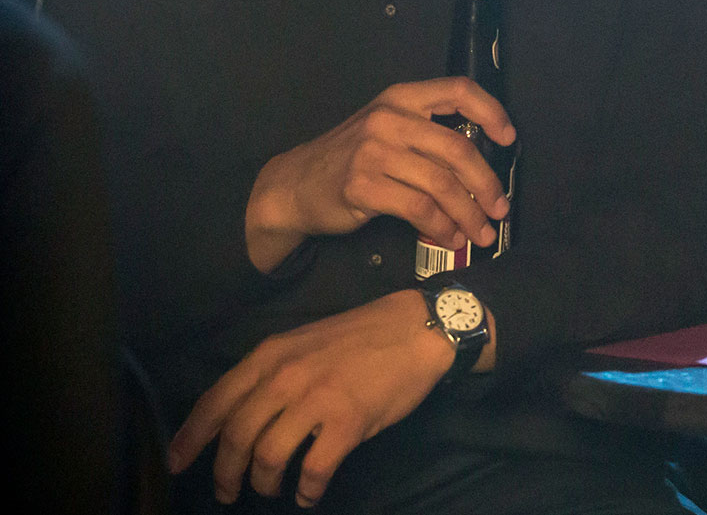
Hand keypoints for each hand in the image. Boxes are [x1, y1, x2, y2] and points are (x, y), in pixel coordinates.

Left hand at [167, 290, 460, 506]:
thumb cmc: (359, 336)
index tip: (176, 464)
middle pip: (236, 437)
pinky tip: (309, 493)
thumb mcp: (302, 342)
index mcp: (270, 355)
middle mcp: (286, 377)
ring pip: (268, 457)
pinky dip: (307, 490)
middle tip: (228, 492)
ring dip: (263, 483)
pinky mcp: (348, 421)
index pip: (215, 401)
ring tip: (271, 489)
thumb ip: (269, 373)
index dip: (191, 438)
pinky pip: (314, 470)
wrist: (415, 327)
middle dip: (225, 473)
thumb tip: (240, 415)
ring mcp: (317, 399)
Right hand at [245, 76, 513, 272]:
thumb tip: (482, 166)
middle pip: (458, 149)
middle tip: (500, 209)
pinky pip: (419, 209)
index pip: (458, 90)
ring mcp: (374, 151)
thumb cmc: (350, 158)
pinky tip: (449, 237)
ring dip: (468, 214)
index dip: (491, 111)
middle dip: (487, 183)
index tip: (509, 139)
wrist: (294, 185)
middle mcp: (390, 118)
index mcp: (402, 98)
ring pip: (442, 184)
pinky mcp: (363, 186)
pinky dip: (441, 227)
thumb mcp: (386, 129)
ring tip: (480, 233)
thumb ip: (427, 134)